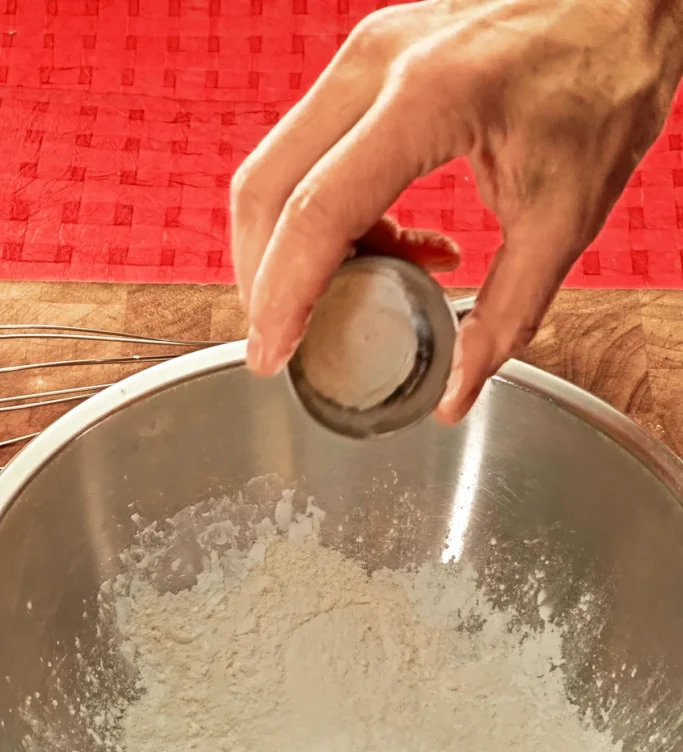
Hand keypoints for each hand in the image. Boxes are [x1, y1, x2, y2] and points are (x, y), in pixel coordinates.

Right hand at [231, 0, 681, 421]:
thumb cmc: (605, 78)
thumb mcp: (567, 214)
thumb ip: (508, 312)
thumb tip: (458, 390)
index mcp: (428, 100)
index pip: (318, 212)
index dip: (284, 295)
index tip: (272, 354)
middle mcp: (375, 66)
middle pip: (268, 188)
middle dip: (264, 278)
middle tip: (283, 339)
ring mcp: (365, 56)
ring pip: (277, 166)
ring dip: (290, 245)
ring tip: (354, 296)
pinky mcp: (370, 62)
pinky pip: (312, 147)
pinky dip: (327, 212)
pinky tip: (390, 245)